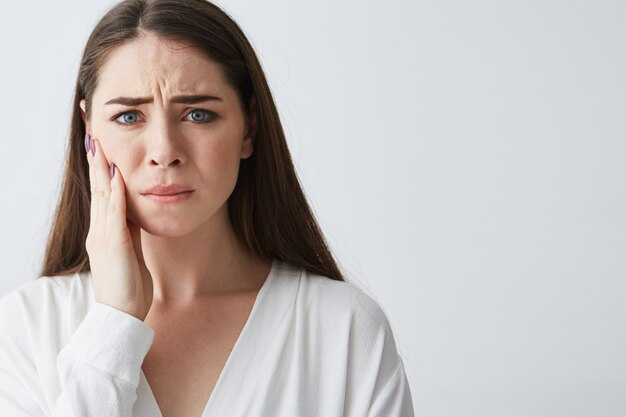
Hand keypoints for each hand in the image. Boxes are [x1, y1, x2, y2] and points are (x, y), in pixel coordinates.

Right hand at [84, 133, 153, 320]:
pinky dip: (117, 192)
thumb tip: (134, 210)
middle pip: (97, 188)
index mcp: (104, 232)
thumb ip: (129, 230)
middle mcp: (99, 230)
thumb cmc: (127, 288)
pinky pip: (115, 214)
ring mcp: (104, 237)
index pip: (102, 193)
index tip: (100, 145)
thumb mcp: (130, 252)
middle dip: (95, 159)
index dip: (100, 168)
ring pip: (102, 195)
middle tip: (92, 132)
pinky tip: (117, 174)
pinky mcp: (114, 245)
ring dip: (101, 167)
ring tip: (99, 142)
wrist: (120, 316)